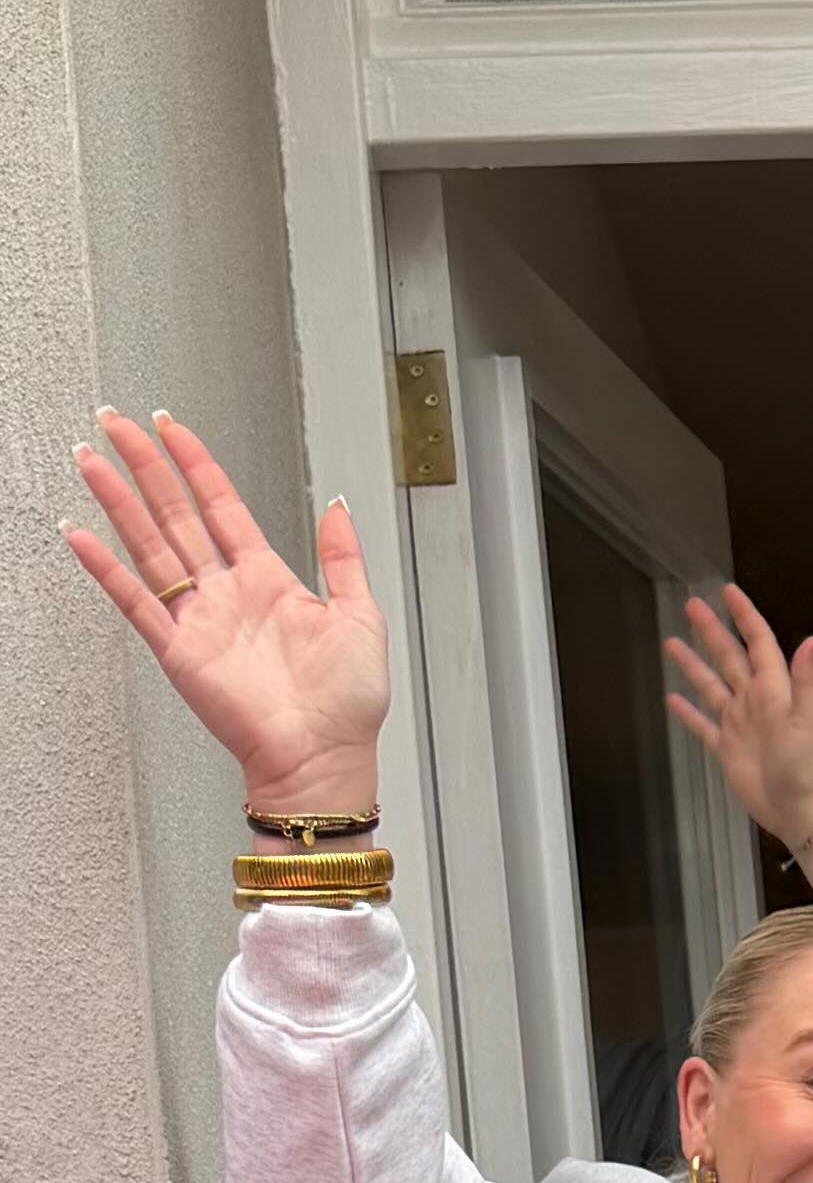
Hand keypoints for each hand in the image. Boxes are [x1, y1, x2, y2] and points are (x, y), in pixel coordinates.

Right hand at [65, 415, 385, 824]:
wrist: (325, 758)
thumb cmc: (346, 705)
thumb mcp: (361, 614)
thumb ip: (342, 557)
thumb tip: (336, 504)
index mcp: (269, 580)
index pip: (222, 506)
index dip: (196, 464)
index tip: (171, 429)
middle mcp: (227, 595)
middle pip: (175, 514)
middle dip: (145, 466)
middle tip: (115, 424)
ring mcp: (199, 621)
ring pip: (149, 546)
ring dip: (119, 501)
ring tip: (91, 460)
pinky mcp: (179, 652)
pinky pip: (136, 602)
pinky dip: (106, 569)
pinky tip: (80, 536)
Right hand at [665, 585, 812, 876]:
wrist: (800, 808)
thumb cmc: (807, 765)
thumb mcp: (809, 718)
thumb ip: (806, 679)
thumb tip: (812, 639)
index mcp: (773, 689)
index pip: (757, 643)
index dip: (744, 616)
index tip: (728, 591)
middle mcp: (753, 700)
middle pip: (728, 656)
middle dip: (711, 630)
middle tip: (691, 605)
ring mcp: (737, 724)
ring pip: (710, 685)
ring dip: (693, 664)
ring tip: (671, 642)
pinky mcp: (726, 749)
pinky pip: (703, 725)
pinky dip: (687, 712)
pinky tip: (672, 698)